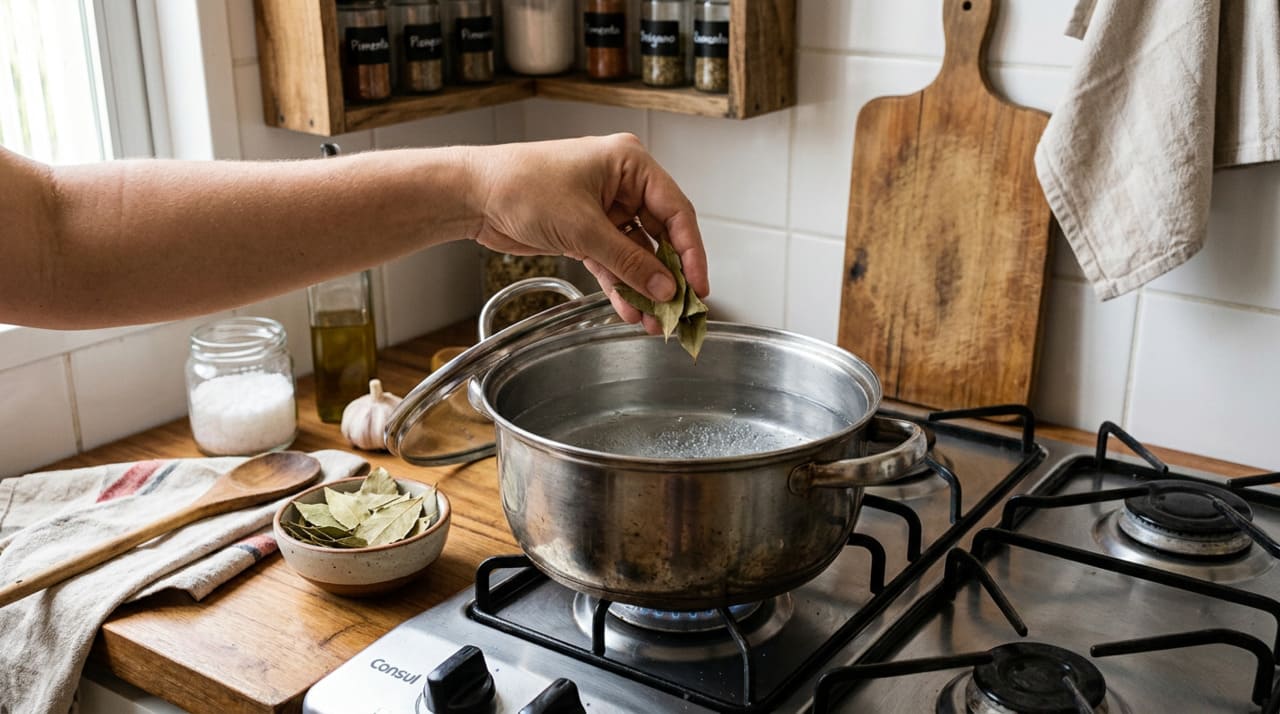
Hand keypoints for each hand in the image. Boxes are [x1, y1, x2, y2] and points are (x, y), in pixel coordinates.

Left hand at [467, 134, 707, 325]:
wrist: (473, 196)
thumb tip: (665, 288)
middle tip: (679, 310)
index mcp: (630, 164)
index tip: (698, 287)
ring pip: (637, 255)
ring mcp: (604, 209)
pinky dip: (621, 287)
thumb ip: (628, 261)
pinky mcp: (586, 232)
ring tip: (654, 321)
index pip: (677, 211)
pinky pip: (613, 263)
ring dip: (644, 288)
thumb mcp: (582, 227)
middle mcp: (622, 184)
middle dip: (667, 276)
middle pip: (661, 236)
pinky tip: (630, 311)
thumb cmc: (521, 186)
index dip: (691, 252)